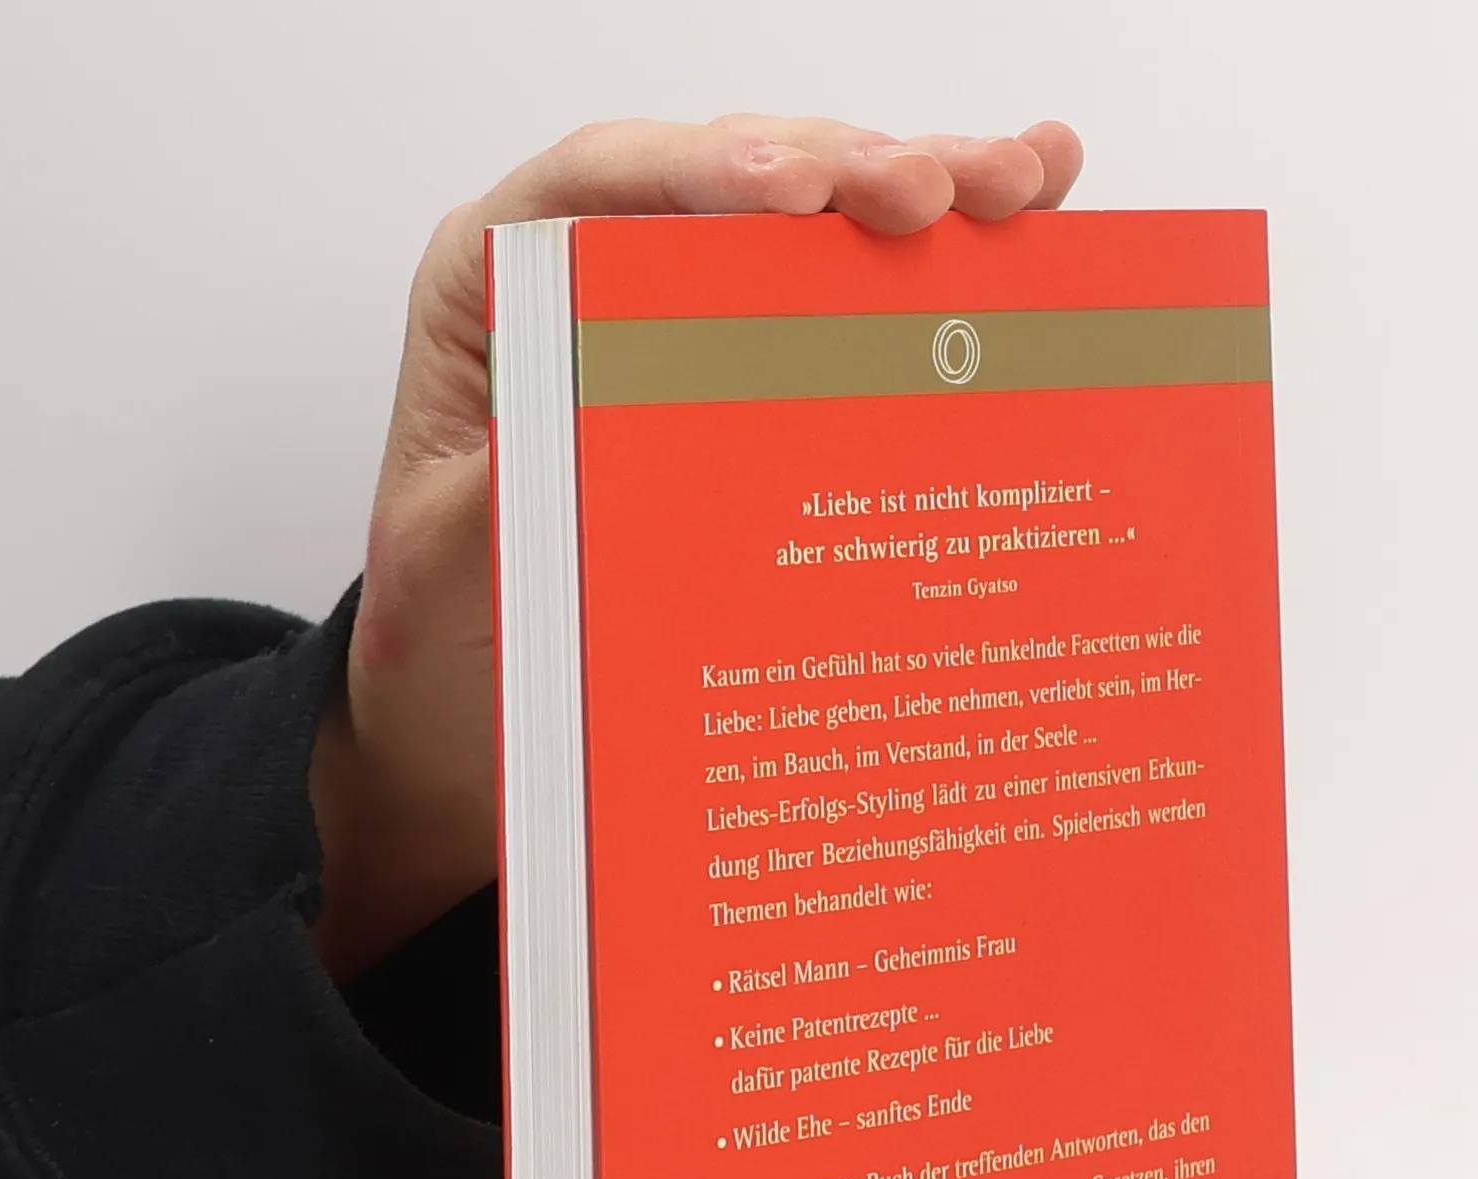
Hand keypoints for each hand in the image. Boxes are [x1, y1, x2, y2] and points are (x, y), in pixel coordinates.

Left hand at [311, 114, 1083, 979]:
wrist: (467, 706)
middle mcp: (594, 279)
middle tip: (942, 194)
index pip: (601, 189)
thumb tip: (607, 424)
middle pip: (733, 187)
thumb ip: (511, 485)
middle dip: (849, 174)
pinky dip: (936, 267)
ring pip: (810, 226)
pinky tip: (1027, 217)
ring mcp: (684, 319)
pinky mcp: (749, 372)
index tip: (800, 196)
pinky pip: (845, 299)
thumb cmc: (450, 630)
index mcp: (496, 291)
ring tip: (1022, 182)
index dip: (707, 176)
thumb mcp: (454, 567)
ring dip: (922, 195)